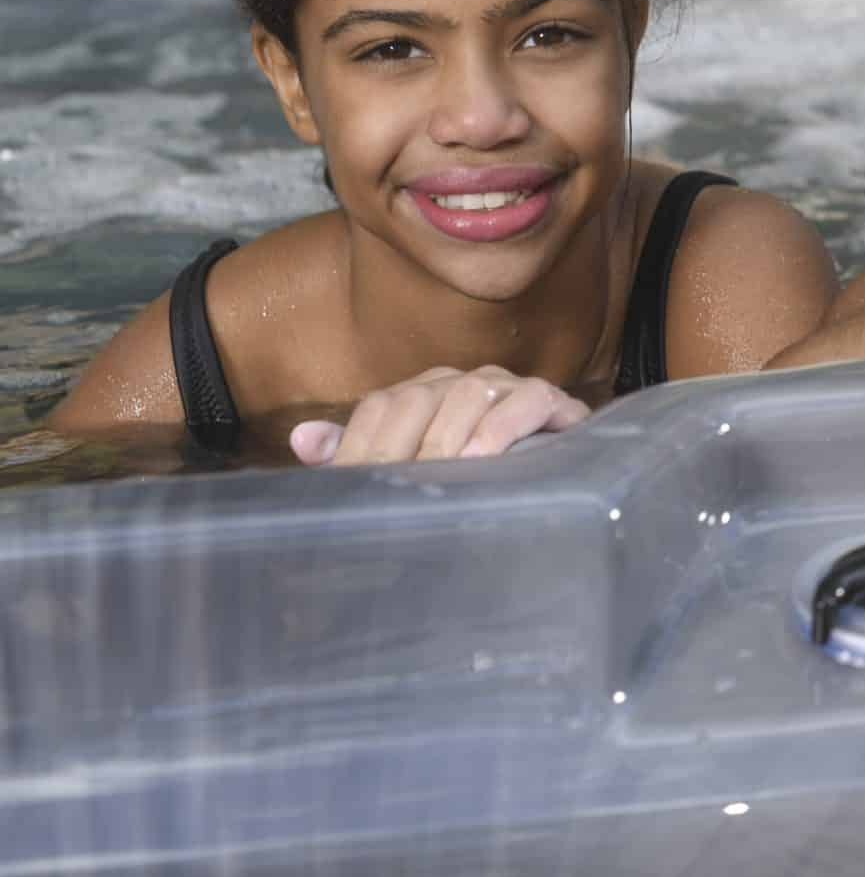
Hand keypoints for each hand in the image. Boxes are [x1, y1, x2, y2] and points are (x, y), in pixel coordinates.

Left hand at [290, 365, 590, 466]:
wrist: (548, 480)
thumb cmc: (466, 479)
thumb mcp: (406, 470)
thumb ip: (355, 455)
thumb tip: (302, 440)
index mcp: (421, 394)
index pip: (380, 406)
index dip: (361, 446)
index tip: (353, 489)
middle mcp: (458, 382)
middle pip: (419, 399)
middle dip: (401, 449)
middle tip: (394, 494)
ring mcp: (506, 386)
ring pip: (471, 393)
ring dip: (449, 439)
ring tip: (441, 478)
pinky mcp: (550, 399)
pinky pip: (527, 399)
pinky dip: (503, 427)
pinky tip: (486, 460)